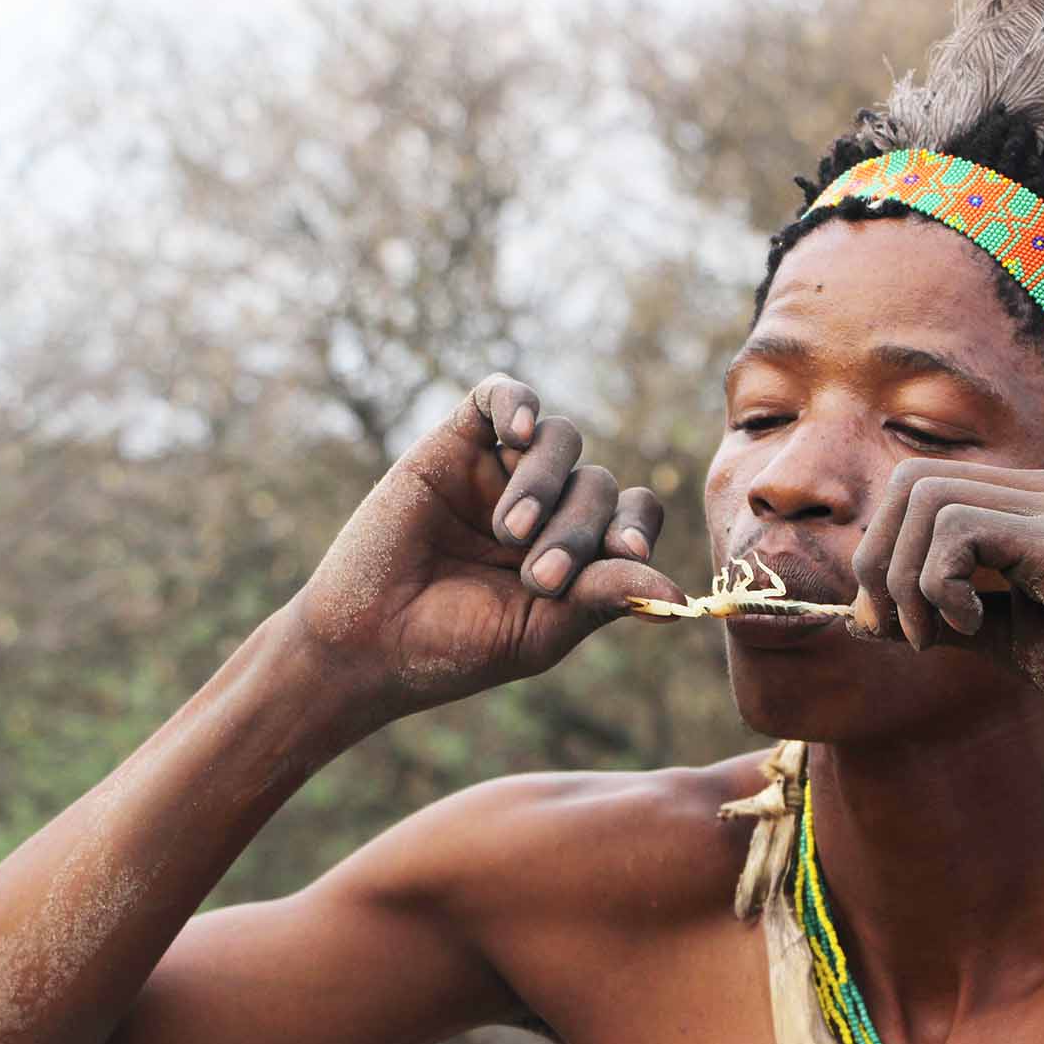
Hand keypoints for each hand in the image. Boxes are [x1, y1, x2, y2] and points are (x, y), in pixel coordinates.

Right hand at [293, 374, 683, 717]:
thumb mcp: (539, 633)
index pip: (633, 515)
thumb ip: (602, 600)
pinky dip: (517, 403)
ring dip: (546, 483)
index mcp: (576, 553)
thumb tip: (677, 593)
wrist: (366, 644)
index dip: (637, 526)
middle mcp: (546, 507)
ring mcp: (500, 473)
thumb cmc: (453, 648)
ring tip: (510, 533)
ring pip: (560, 440)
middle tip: (539, 576)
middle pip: (597, 485)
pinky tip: (517, 431)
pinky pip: (500, 395)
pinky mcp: (453, 445)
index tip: (624, 552)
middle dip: (577, 530)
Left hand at [849, 461, 1043, 747]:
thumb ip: (944, 619)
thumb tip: (859, 617)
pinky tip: (972, 625)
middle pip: (908, 481)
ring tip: (937, 636)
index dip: (881, 553)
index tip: (890, 626)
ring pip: (924, 497)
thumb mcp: (1009, 641)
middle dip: (878, 561)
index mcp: (1031, 505)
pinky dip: (941, 584)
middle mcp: (1043, 490)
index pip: (917, 488)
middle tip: (900, 632)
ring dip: (906, 579)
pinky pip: (959, 530)